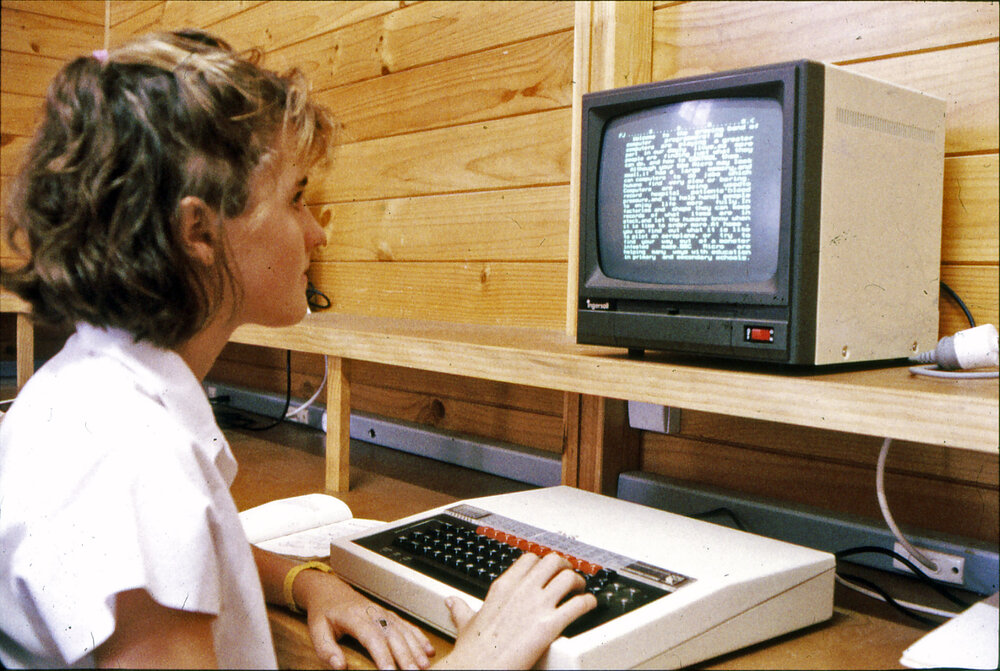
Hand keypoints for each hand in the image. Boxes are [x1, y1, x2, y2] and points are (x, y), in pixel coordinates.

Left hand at [295, 569, 435, 669]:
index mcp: (354, 617)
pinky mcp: (389, 615)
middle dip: (405, 655)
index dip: (382, 655)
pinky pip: (407, 625)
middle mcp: (373, 613)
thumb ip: (327, 650)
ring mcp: (383, 613)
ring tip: (424, 665)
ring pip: (403, 630)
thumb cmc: (325, 613)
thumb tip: (340, 666)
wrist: (331, 592)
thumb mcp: (317, 630)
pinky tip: (428, 650)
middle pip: (392, 635)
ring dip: (416, 648)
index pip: (371, 637)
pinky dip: (420, 638)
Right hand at [437, 552, 596, 669]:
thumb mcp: (466, 623)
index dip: (542, 562)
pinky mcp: (549, 624)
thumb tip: (452, 602)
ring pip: (567, 577)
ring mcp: (536, 605)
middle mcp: (522, 591)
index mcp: (503, 587)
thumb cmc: (473, 651)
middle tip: (568, 576)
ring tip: (580, 590)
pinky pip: (578, 604)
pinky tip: (589, 606)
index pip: (529, 559)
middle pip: (551, 561)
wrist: (478, 668)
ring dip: (578, 581)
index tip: (548, 569)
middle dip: (564, 566)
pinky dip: (588, 602)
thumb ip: (461, 609)